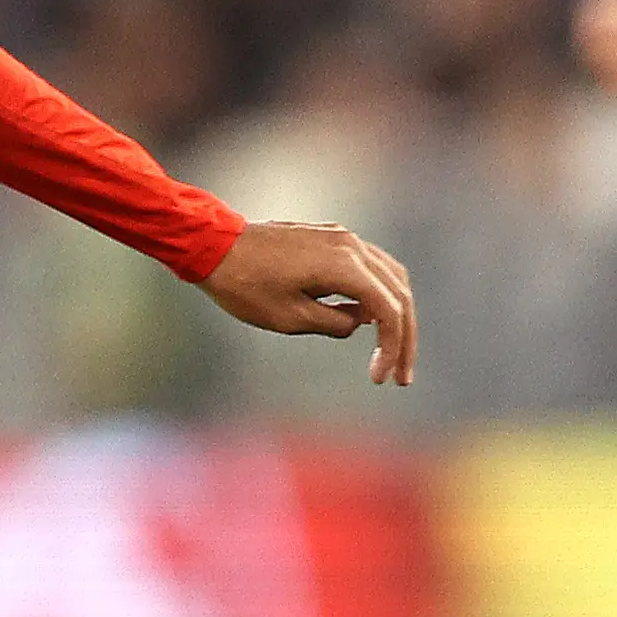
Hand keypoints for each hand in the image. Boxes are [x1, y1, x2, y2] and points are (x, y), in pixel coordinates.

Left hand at [200, 220, 417, 387]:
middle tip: (401, 377)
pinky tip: (369, 321)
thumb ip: (334, 323)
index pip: (388, 310)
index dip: (391, 347)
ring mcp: (343, 237)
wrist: (213, 245)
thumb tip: (360, 323)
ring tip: (392, 352)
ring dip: (395, 314)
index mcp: (344, 265)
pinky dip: (378, 294)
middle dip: (403, 337)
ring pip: (390, 277)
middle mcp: (351, 245)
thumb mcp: (289, 318)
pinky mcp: (331, 238)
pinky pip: (369, 266)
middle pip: (399, 293)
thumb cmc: (244, 285)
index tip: (380, 379)